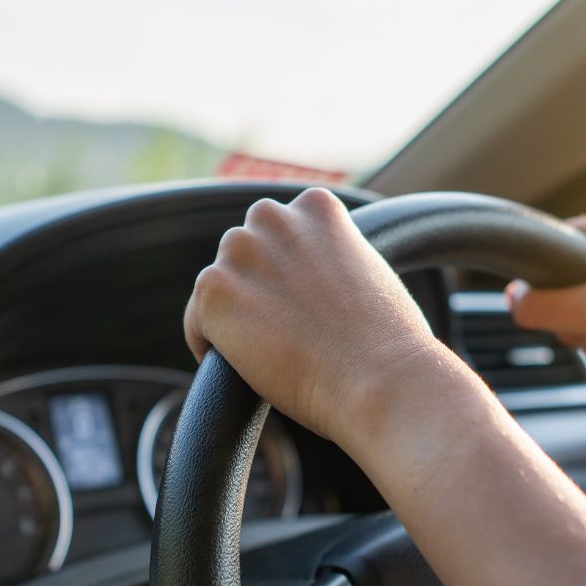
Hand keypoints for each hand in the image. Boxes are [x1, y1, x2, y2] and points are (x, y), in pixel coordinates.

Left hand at [184, 188, 449, 442]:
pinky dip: (213, 348)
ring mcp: (239, 251)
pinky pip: (197, 323)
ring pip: (220, 287)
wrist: (380, 379)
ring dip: (236, 317)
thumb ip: (332, 260)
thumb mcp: (369, 274)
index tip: (302, 307)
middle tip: (286, 334)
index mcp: (316, 206)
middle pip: (244, 253)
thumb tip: (309, 283)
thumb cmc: (388, 344)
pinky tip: (248, 368)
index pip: (279, 233)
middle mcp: (273, 217)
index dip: (287, 275)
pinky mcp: (213, 291)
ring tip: (271, 353)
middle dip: (257, 288)